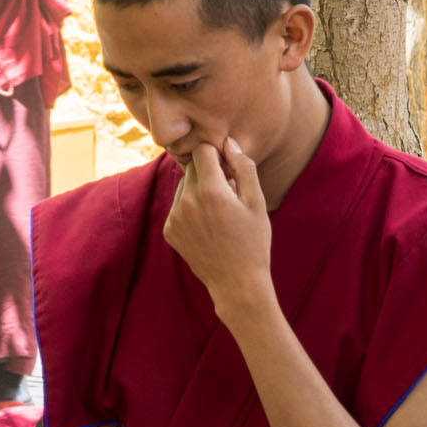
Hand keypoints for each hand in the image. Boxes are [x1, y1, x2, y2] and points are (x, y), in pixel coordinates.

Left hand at [163, 138, 274, 320]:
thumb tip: (228, 142)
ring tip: (220, 211)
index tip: (229, 167)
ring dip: (199, 189)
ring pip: (184, 185)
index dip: (217, 154)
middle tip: (229, 192)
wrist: (237, 284)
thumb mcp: (257, 202)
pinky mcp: (169, 230)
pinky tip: (208, 226)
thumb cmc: (254, 242)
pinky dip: (191, 208)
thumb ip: (243, 167)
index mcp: (210, 192)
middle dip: (209, 172)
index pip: (202, 150)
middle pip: (192, 166)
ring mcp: (174, 217)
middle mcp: (186, 202)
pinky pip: (178, 205)